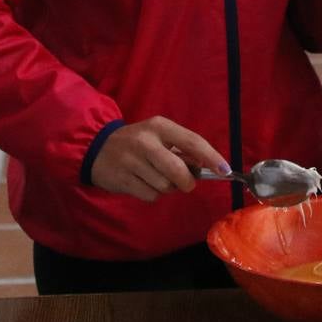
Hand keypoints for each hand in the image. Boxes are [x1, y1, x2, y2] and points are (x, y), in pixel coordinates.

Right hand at [89, 116, 228, 201]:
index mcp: (159, 126)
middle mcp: (146, 142)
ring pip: (165, 186)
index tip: (225, 170)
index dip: (211, 157)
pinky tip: (143, 183)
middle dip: (187, 182)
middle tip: (186, 183)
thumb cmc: (136, 142)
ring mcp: (132, 161)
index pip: (192, 141)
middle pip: (178, 171)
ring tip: (157, 178)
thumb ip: (180, 148)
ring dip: (167, 188)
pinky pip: (150, 196)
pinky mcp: (123, 179)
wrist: (96, 148)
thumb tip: (206, 167)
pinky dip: (153, 194)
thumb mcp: (158, 135)